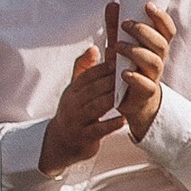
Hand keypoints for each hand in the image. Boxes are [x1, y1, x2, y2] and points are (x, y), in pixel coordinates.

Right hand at [39, 21, 126, 171]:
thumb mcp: (75, 90)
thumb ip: (84, 69)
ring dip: (111, 99)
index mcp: (72, 91)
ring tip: (127, 92)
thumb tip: (93, 48)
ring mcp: (77, 121)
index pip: (87, 76)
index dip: (103, 68)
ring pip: (95, 107)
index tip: (120, 60)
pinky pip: (98, 129)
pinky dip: (111, 124)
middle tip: (130, 73)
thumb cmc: (74, 111)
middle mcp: (72, 104)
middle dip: (110, 81)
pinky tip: (124, 119)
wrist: (61, 142)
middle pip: (92, 90)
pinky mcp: (84, 137)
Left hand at [112, 0, 172, 142]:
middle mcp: (158, 61)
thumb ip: (115, 27)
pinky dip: (135, 78)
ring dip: (136, 51)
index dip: (161, 17)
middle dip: (145, 32)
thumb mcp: (120, 45)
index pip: (167, 30)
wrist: (128, 101)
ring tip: (116, 47)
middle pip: (161, 44)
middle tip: (126, 24)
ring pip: (154, 62)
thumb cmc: (127, 68)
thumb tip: (112, 4)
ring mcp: (153, 77)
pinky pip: (146, 85)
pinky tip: (123, 72)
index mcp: (156, 47)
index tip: (147, 5)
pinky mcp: (145, 93)